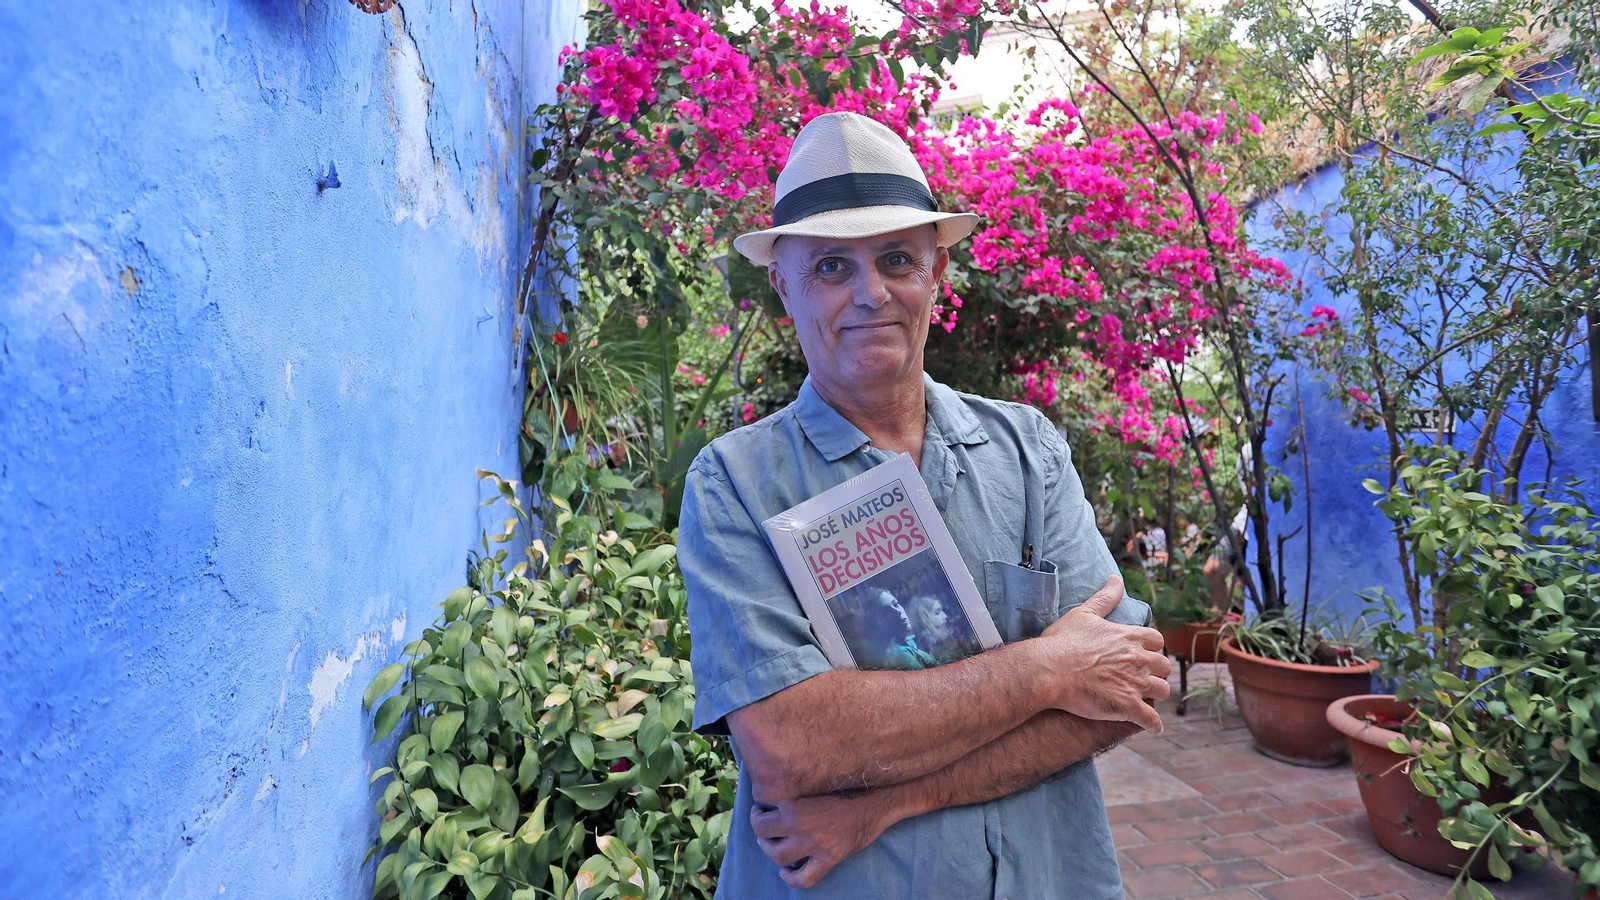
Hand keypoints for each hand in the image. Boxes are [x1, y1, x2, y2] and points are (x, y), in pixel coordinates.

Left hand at [750, 791, 898, 888]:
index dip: (758, 805)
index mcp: (794, 796)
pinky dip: (791, 879)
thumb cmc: (849, 782)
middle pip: (761, 830)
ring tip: (771, 845)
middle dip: (760, 828)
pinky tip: (787, 873)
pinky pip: (803, 878)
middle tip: (763, 824)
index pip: (761, 801)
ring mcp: (813, 841)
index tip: (762, 805)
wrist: (878, 797)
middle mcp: (799, 820)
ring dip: (770, 851)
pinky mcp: (828, 857)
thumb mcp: (816, 777)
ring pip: (777, 855)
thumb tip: (777, 788)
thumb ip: (796, 785)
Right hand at [1037, 576, 1170, 732]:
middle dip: (1156, 671)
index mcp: (1129, 637)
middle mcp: (1137, 659)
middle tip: (1144, 677)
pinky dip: (1153, 724)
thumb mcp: (1083, 613)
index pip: (1156, 641)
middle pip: (1163, 666)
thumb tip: (1116, 579)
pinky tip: (1152, 726)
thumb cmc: (1062, 642)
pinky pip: (1151, 719)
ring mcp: (1134, 684)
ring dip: (1155, 694)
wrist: (1049, 671)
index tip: (1143, 653)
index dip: (1151, 648)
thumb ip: (1105, 598)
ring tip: (1146, 699)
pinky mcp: (1127, 706)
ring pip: (1162, 690)